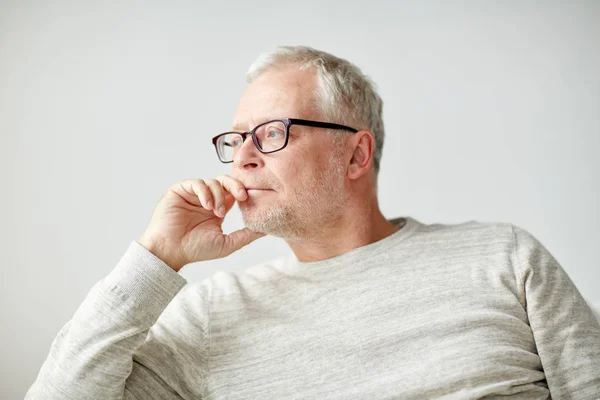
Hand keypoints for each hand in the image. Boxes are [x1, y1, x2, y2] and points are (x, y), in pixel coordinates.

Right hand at [138, 177, 264, 270]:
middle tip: (242, 197)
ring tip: (216, 212)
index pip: (234, 193)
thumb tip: (267, 229)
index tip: (249, 201)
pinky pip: (196, 182)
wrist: (170, 251)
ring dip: (219, 196)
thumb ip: (246, 235)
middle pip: (226, 181)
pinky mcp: (180, 190)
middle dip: (236, 186)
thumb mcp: (227, 243)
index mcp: (218, 208)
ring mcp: (193, 194)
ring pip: (213, 182)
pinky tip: (207, 206)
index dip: (243, 193)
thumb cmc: (195, 250)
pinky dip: (205, 191)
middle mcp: (207, 199)